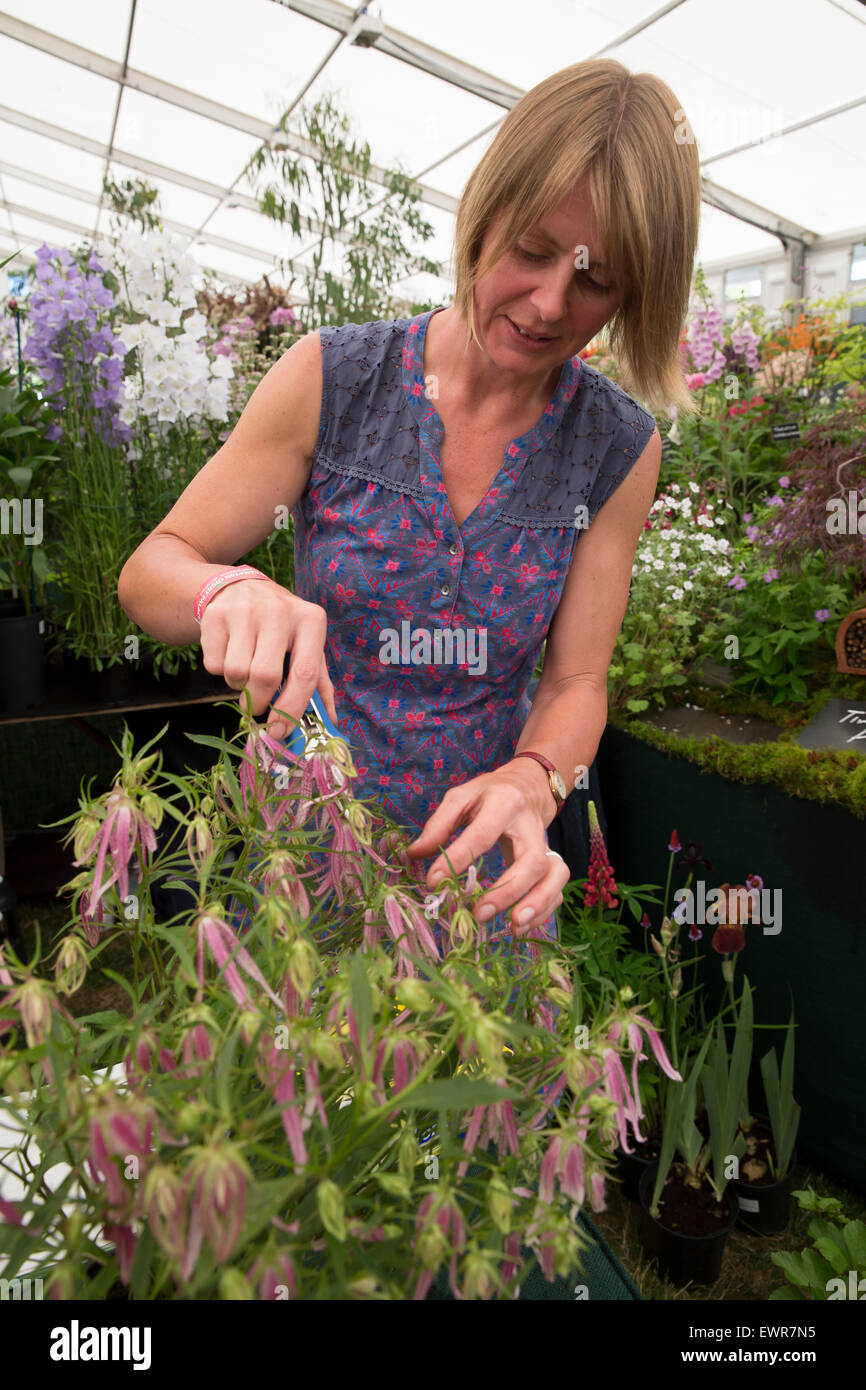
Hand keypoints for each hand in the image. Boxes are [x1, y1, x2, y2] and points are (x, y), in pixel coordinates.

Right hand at [200, 579, 337, 734]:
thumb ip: (319, 684)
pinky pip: (214, 665)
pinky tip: (230, 654)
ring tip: (245, 671)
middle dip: (259, 702)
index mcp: (311, 620)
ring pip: (236, 673)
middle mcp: (279, 611)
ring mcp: (245, 609)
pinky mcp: (216, 614)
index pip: (304, 674)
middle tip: (256, 706)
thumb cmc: (283, 629)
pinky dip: (219, 672)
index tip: (279, 731)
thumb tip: (329, 722)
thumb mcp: (307, 646)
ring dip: (238, 686)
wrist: (243, 589)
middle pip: (265, 676)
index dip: (291, 709)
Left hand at [405, 762, 569, 936]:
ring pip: (555, 875)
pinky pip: (557, 888)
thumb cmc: (490, 794)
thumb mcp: (461, 797)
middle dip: (508, 891)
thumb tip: (414, 855)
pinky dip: (544, 911)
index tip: (434, 882)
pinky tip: (520, 927)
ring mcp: (546, 845)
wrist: (529, 786)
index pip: (481, 835)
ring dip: (538, 904)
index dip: (457, 860)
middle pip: (531, 861)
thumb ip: (438, 825)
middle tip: (480, 913)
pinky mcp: (552, 861)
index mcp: (504, 804)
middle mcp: (531, 826)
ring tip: (513, 927)